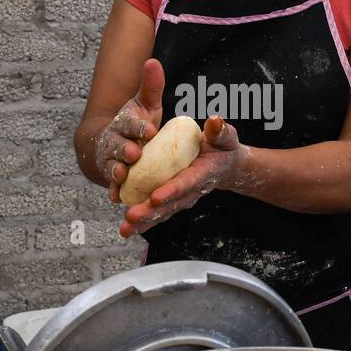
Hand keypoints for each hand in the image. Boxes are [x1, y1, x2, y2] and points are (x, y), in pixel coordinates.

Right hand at [96, 58, 164, 202]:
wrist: (108, 143)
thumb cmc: (134, 123)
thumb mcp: (145, 105)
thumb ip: (151, 87)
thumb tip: (153, 61)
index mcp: (124, 123)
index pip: (131, 124)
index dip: (139, 128)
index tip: (150, 131)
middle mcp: (113, 141)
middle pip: (117, 145)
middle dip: (124, 149)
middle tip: (134, 153)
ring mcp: (109, 160)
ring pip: (111, 165)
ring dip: (115, 171)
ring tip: (121, 176)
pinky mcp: (110, 177)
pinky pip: (111, 185)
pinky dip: (113, 191)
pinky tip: (117, 197)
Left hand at [120, 116, 245, 237]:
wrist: (225, 165)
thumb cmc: (223, 148)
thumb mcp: (225, 137)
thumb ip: (219, 132)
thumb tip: (214, 121)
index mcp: (203, 173)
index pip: (186, 183)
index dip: (171, 190)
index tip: (155, 197)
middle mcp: (192, 191)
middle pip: (170, 204)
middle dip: (150, 212)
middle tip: (131, 217)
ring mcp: (183, 198)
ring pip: (162, 213)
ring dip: (143, 222)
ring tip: (125, 229)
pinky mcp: (174, 201)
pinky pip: (158, 213)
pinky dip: (143, 222)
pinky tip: (127, 227)